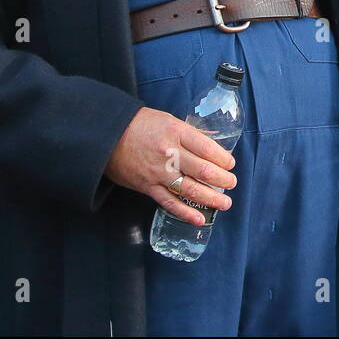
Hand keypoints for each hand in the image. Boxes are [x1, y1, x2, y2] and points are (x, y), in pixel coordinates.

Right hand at [105, 106, 237, 225]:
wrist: (106, 136)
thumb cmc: (140, 125)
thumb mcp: (168, 120)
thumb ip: (189, 133)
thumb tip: (213, 140)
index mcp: (176, 132)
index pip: (208, 149)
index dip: (223, 159)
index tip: (230, 164)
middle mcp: (169, 153)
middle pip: (203, 170)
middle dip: (223, 180)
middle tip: (232, 183)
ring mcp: (158, 172)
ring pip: (190, 189)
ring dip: (211, 199)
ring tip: (225, 203)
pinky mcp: (147, 187)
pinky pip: (169, 202)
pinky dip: (185, 212)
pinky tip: (199, 218)